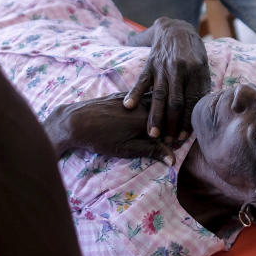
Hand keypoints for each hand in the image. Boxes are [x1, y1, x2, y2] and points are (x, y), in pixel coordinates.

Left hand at [44, 92, 175, 164]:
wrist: (75, 121)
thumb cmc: (100, 139)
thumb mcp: (127, 149)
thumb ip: (151, 151)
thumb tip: (172, 159)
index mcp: (145, 118)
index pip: (170, 126)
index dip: (178, 135)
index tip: (180, 143)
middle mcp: (142, 104)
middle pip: (165, 111)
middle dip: (172, 123)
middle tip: (174, 135)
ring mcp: (133, 98)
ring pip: (155, 103)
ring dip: (162, 113)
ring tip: (162, 125)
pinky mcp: (123, 95)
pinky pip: (142, 98)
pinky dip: (149, 106)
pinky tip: (149, 113)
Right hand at [124, 17, 209, 142]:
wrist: (176, 28)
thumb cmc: (192, 51)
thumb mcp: (202, 66)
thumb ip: (200, 87)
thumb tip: (201, 110)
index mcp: (196, 70)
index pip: (192, 101)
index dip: (188, 120)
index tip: (185, 137)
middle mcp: (179, 69)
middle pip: (176, 101)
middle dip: (173, 124)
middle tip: (169, 141)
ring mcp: (163, 66)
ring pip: (159, 95)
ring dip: (156, 116)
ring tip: (153, 134)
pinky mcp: (150, 63)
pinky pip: (142, 80)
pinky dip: (134, 93)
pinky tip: (128, 106)